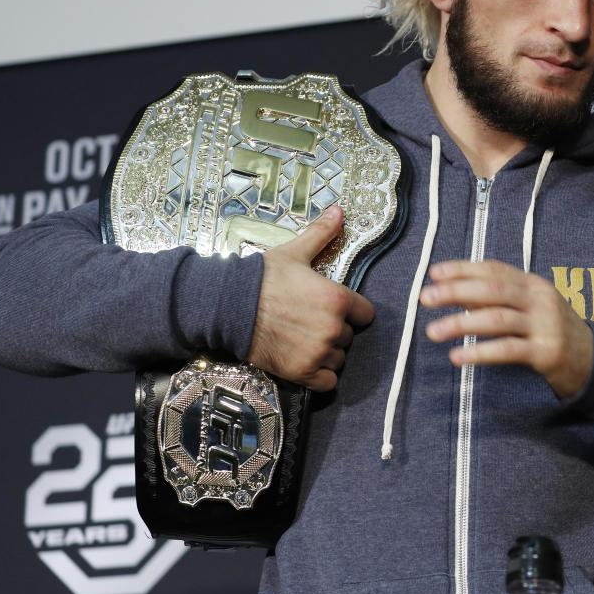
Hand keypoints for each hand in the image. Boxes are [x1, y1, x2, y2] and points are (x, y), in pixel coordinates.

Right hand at [248, 206, 373, 390]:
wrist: (228, 307)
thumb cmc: (262, 279)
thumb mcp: (295, 252)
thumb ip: (322, 234)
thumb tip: (339, 211)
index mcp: (337, 299)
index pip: (365, 313)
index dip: (351, 310)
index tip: (334, 308)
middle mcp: (333, 328)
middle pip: (350, 336)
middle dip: (336, 330)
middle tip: (311, 321)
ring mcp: (318, 353)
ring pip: (339, 358)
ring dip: (327, 352)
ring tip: (305, 339)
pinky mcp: (302, 373)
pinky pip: (327, 382)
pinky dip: (320, 375)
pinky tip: (305, 360)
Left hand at [421, 259, 593, 398]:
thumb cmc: (552, 332)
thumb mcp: (529, 308)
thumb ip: (496, 301)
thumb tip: (456, 293)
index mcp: (534, 284)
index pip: (494, 270)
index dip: (463, 269)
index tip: (434, 272)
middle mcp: (540, 300)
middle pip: (492, 290)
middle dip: (455, 292)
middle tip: (426, 297)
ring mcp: (545, 326)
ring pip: (497, 319)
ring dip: (461, 324)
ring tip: (433, 331)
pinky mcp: (546, 353)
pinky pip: (507, 350)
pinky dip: (479, 353)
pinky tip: (458, 357)